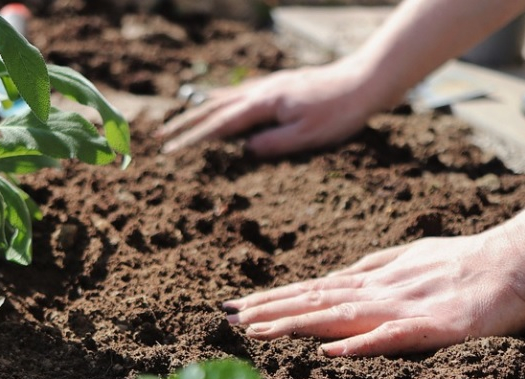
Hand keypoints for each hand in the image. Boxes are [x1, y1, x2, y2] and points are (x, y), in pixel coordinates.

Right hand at [158, 59, 379, 157]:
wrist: (364, 81)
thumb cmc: (339, 112)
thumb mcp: (307, 136)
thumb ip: (273, 143)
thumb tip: (245, 150)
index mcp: (264, 105)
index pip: (220, 125)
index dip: (193, 139)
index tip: (171, 151)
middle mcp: (261, 91)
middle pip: (214, 108)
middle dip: (185, 124)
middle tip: (160, 137)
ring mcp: (269, 86)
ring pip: (225, 98)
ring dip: (199, 111)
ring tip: (179, 121)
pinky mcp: (279, 85)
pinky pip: (240, 92)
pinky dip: (221, 99)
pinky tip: (218, 102)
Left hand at [222, 231, 524, 355]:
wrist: (521, 259)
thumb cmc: (468, 261)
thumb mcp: (412, 258)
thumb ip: (375, 268)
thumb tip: (338, 276)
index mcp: (376, 279)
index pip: (315, 290)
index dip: (275, 298)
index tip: (237, 306)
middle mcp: (381, 290)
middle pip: (316, 300)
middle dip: (270, 310)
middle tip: (227, 318)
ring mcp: (405, 307)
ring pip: (341, 315)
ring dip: (297, 323)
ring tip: (257, 331)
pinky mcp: (433, 326)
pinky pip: (392, 336)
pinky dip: (359, 344)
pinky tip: (329, 350)